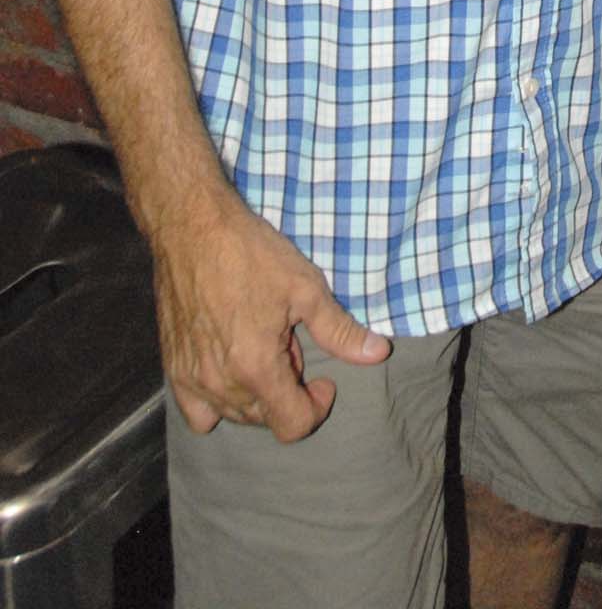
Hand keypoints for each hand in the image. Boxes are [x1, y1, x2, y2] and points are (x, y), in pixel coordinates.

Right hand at [151, 186, 390, 442]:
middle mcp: (220, 383)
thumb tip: (378, 353)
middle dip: (288, 392)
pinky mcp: (173, 369)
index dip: (317, 408)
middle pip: (265, 419)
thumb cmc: (251, 253)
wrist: (194, 227)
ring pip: (234, 415)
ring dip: (258, 395)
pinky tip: (230, 369)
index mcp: (256, 367)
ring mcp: (191, 380)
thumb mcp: (305, 288)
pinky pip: (198, 412)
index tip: (324, 380)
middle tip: (292, 346)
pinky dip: (218, 403)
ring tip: (264, 347)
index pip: (293, 424)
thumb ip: (339, 330)